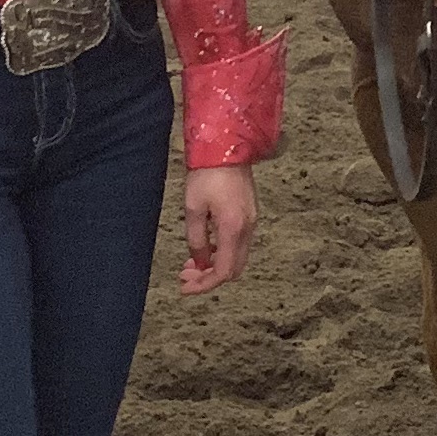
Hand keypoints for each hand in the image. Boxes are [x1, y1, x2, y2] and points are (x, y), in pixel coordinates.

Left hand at [180, 164, 257, 294]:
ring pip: (236, 257)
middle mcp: (247, 228)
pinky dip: (222, 252)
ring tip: (191, 262)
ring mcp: (251, 221)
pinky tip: (205, 246)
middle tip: (185, 275)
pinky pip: (238, 243)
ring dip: (215, 264)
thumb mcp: (193, 208)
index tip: (185, 287)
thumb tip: (199, 261)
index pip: (222, 271)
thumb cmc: (207, 175)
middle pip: (233, 269)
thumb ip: (196, 239)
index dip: (204, 285)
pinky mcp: (249, 214)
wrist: (227, 147)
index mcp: (233, 229)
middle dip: (208, 277)